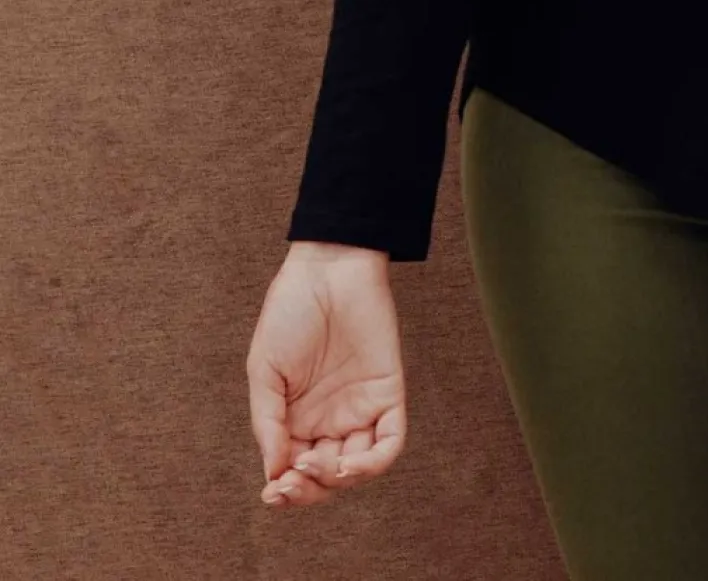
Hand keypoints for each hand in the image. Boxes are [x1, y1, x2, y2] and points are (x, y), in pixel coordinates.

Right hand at [247, 243, 405, 507]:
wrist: (327, 268)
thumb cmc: (289, 312)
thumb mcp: (264, 370)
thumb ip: (268, 422)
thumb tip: (273, 475)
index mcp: (296, 418)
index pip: (295, 472)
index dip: (285, 491)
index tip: (271, 492)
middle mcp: (329, 419)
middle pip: (325, 478)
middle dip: (307, 491)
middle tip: (290, 482)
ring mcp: (359, 408)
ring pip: (357, 468)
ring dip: (336, 480)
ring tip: (314, 466)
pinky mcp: (387, 393)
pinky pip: (389, 442)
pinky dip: (371, 463)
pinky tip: (346, 464)